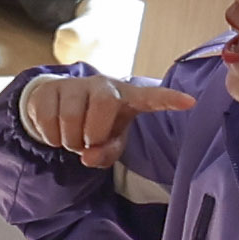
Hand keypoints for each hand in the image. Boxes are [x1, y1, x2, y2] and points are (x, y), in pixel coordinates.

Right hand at [13, 72, 190, 165]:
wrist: (55, 105)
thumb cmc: (93, 125)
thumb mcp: (107, 142)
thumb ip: (106, 153)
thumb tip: (88, 155)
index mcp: (127, 98)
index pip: (151, 97)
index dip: (169, 99)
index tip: (190, 102)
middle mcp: (103, 85)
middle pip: (104, 104)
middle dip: (93, 133)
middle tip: (88, 143)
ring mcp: (75, 84)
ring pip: (71, 117)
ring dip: (70, 140)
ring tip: (72, 139)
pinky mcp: (49, 88)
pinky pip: (48, 120)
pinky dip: (51, 138)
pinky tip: (56, 134)